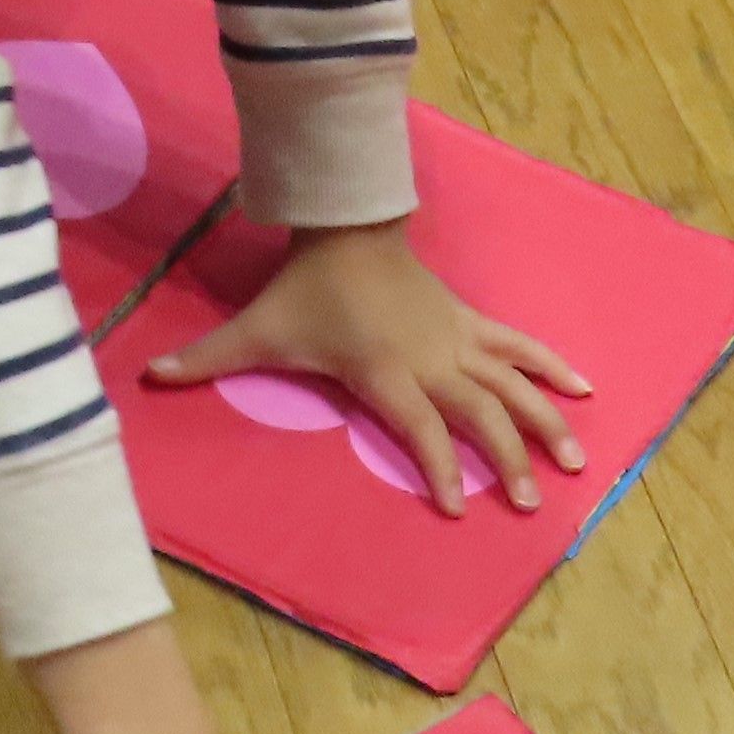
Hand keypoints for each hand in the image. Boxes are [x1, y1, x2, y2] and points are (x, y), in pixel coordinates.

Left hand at [143, 220, 591, 512]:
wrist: (348, 225)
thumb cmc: (303, 287)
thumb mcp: (255, 328)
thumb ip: (207, 359)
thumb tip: (148, 378)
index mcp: (384, 371)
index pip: (417, 427)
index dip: (435, 468)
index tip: (454, 509)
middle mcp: (430, 359)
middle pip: (479, 414)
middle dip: (506, 459)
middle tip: (530, 504)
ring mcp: (456, 339)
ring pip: (511, 383)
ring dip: (544, 421)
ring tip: (577, 462)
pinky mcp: (469, 321)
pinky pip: (517, 345)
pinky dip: (551, 365)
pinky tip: (585, 388)